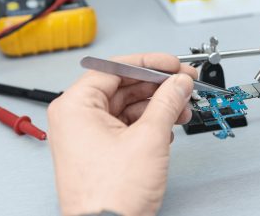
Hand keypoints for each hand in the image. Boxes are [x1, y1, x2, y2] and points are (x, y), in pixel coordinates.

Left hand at [47, 53, 196, 215]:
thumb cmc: (111, 196)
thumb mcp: (149, 138)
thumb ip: (167, 102)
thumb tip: (178, 83)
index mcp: (75, 106)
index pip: (114, 68)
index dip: (149, 63)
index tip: (172, 64)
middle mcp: (76, 118)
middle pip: (123, 87)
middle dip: (158, 87)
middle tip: (184, 84)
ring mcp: (86, 135)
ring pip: (128, 107)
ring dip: (158, 106)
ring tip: (182, 108)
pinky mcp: (99, 151)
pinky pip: (126, 126)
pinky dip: (149, 124)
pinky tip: (169, 127)